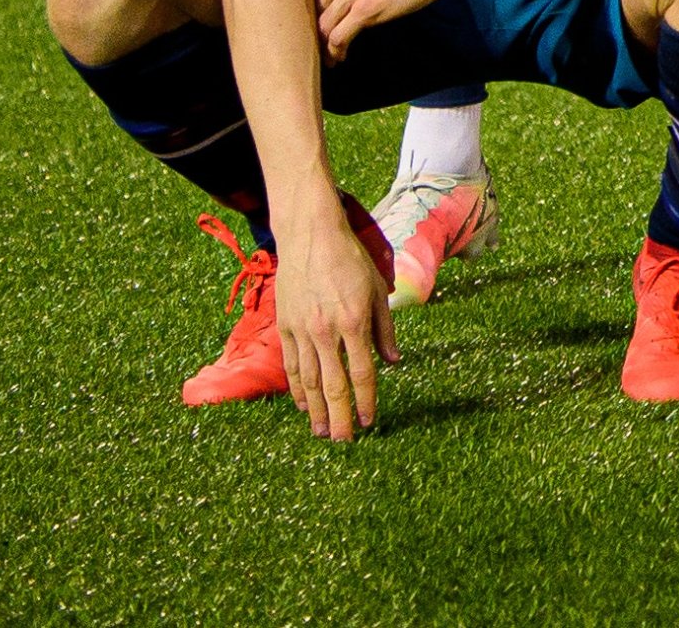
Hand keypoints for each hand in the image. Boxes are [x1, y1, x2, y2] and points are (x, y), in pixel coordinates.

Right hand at [274, 208, 398, 441]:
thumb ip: (385, 328)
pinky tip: (303, 405)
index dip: (366, 399)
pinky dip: (296, 388)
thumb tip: (392, 362)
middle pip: (333, 384)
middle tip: (344, 441)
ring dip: (315, 410)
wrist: (310, 238)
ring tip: (321, 432)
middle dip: (340, 416)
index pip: (362, 372)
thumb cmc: (351, 261)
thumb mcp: (377, 291)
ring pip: (308, 380)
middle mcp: (326, 331)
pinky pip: (291, 365)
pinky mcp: (285, 327)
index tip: (371, 421)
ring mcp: (302, 331)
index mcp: (354, 322)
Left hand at [314, 0, 467, 57]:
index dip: (319, 2)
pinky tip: (339, 57)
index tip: (323, 15)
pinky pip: (338, 37)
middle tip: (324, 37)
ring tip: (329, 54)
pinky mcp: (364, 10)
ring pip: (324, 24)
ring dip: (324, 41)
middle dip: (321, 22)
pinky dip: (335, 51)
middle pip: (318, 4)